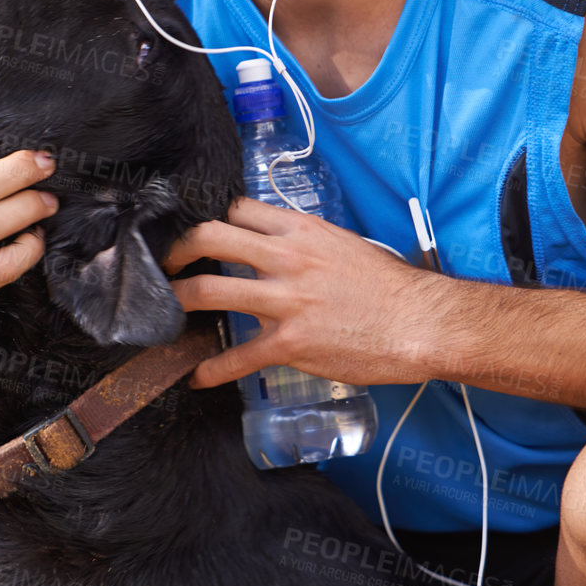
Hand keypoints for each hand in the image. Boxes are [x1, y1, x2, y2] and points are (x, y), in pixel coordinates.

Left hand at [162, 196, 443, 388]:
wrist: (419, 323)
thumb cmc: (392, 287)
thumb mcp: (347, 245)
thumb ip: (308, 243)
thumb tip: (284, 247)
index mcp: (302, 231)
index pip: (238, 210)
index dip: (212, 219)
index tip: (200, 234)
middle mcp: (287, 259)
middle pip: (210, 238)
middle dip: (178, 250)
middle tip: (167, 265)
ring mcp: (285, 301)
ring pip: (209, 291)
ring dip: (179, 302)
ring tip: (166, 314)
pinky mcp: (289, 342)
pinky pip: (236, 357)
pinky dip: (211, 370)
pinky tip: (198, 376)